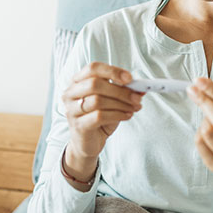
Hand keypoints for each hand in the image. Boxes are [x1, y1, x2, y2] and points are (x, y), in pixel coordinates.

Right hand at [61, 62, 143, 182]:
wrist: (88, 143)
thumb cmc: (98, 118)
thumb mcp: (112, 101)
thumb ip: (123, 91)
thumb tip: (141, 87)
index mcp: (77, 81)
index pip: (93, 68)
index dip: (112, 71)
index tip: (130, 78)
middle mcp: (70, 93)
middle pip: (95, 84)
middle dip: (120, 90)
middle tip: (137, 97)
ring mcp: (72, 110)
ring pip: (98, 100)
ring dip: (121, 104)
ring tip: (134, 108)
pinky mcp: (78, 125)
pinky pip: (99, 116)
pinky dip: (117, 115)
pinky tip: (127, 116)